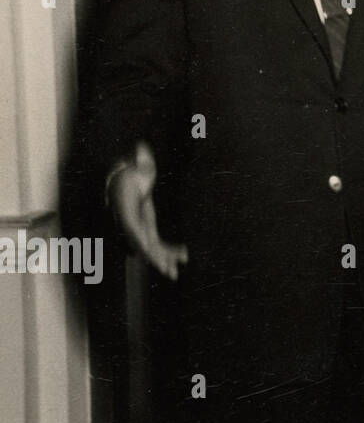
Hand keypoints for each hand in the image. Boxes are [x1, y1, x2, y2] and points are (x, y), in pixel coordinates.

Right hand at [108, 141, 187, 279]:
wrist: (121, 181)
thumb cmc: (129, 173)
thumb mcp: (135, 166)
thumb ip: (140, 161)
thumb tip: (141, 148)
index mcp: (128, 211)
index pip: (132, 228)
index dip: (139, 239)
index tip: (147, 250)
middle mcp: (132, 224)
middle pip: (142, 245)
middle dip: (154, 258)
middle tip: (167, 271)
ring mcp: (139, 228)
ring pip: (150, 249)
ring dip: (163, 260)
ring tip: (175, 274)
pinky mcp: (146, 229)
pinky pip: (157, 243)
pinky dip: (168, 250)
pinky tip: (183, 255)